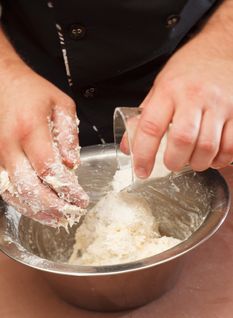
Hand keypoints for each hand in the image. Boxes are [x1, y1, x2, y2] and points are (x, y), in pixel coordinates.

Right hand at [0, 61, 87, 226]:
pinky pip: (7, 189)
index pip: (48, 169)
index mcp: (29, 128)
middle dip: (53, 206)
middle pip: (29, 187)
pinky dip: (23, 204)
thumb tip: (72, 164)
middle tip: (71, 213)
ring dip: (37, 211)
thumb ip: (69, 135)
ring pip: (15, 193)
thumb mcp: (62, 105)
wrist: (4, 84)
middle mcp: (9, 145)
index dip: (66, 189)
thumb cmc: (33, 93)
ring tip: (57, 219)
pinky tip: (38, 210)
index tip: (81, 199)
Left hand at [121, 35, 232, 177]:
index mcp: (169, 90)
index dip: (144, 154)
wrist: (222, 48)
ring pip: (208, 146)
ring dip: (198, 163)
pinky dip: (221, 158)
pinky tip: (213, 156)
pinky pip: (231, 145)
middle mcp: (195, 96)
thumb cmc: (189, 70)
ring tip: (192, 160)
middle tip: (172, 164)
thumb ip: (145, 117)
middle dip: (174, 161)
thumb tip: (129, 146)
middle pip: (183, 140)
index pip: (151, 127)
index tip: (141, 170)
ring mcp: (220, 104)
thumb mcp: (160, 86)